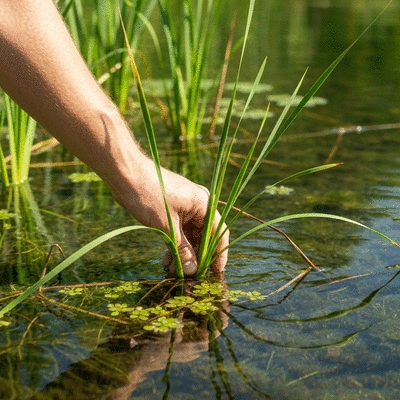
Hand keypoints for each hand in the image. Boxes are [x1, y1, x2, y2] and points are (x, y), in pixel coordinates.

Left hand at [110, 156, 228, 275]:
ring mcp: (185, 209)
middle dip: (196, 257)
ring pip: (190, 237)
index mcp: (203, 204)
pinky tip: (166, 260)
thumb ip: (182, 249)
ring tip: (172, 270)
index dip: (219, 254)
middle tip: (189, 276)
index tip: (216, 272)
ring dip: (183, 254)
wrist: (126, 175)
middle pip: (204, 237)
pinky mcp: (172, 211)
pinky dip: (174, 246)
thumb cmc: (149, 195)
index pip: (218, 232)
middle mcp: (198, 206)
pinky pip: (178, 233)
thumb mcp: (167, 226)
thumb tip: (192, 270)